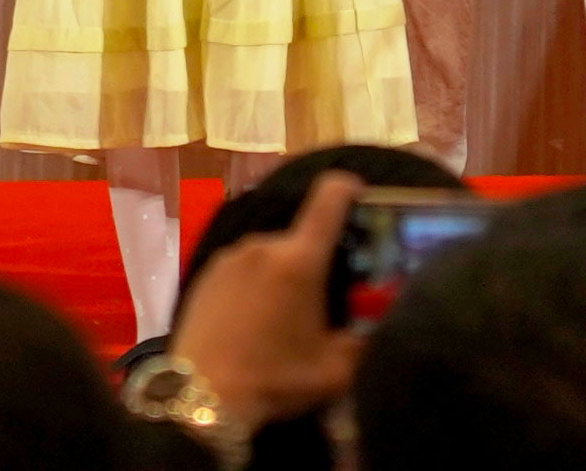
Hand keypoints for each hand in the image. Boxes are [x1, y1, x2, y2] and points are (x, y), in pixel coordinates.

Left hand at [164, 169, 367, 432]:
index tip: (362, 197)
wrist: (201, 398)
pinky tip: (252, 322)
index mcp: (299, 259)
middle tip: (320, 301)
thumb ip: (366, 341)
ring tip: (282, 319)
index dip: (350, 188)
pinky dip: (254, 285)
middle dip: (315, 262)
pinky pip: (243, 268)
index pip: (330, 196)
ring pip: (271, 255)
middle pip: (301, 238)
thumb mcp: (335, 371)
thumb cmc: (274, 380)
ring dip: (282, 276)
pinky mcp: (205, 273)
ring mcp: (230, 257)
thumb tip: (384, 320)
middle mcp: (263, 245)